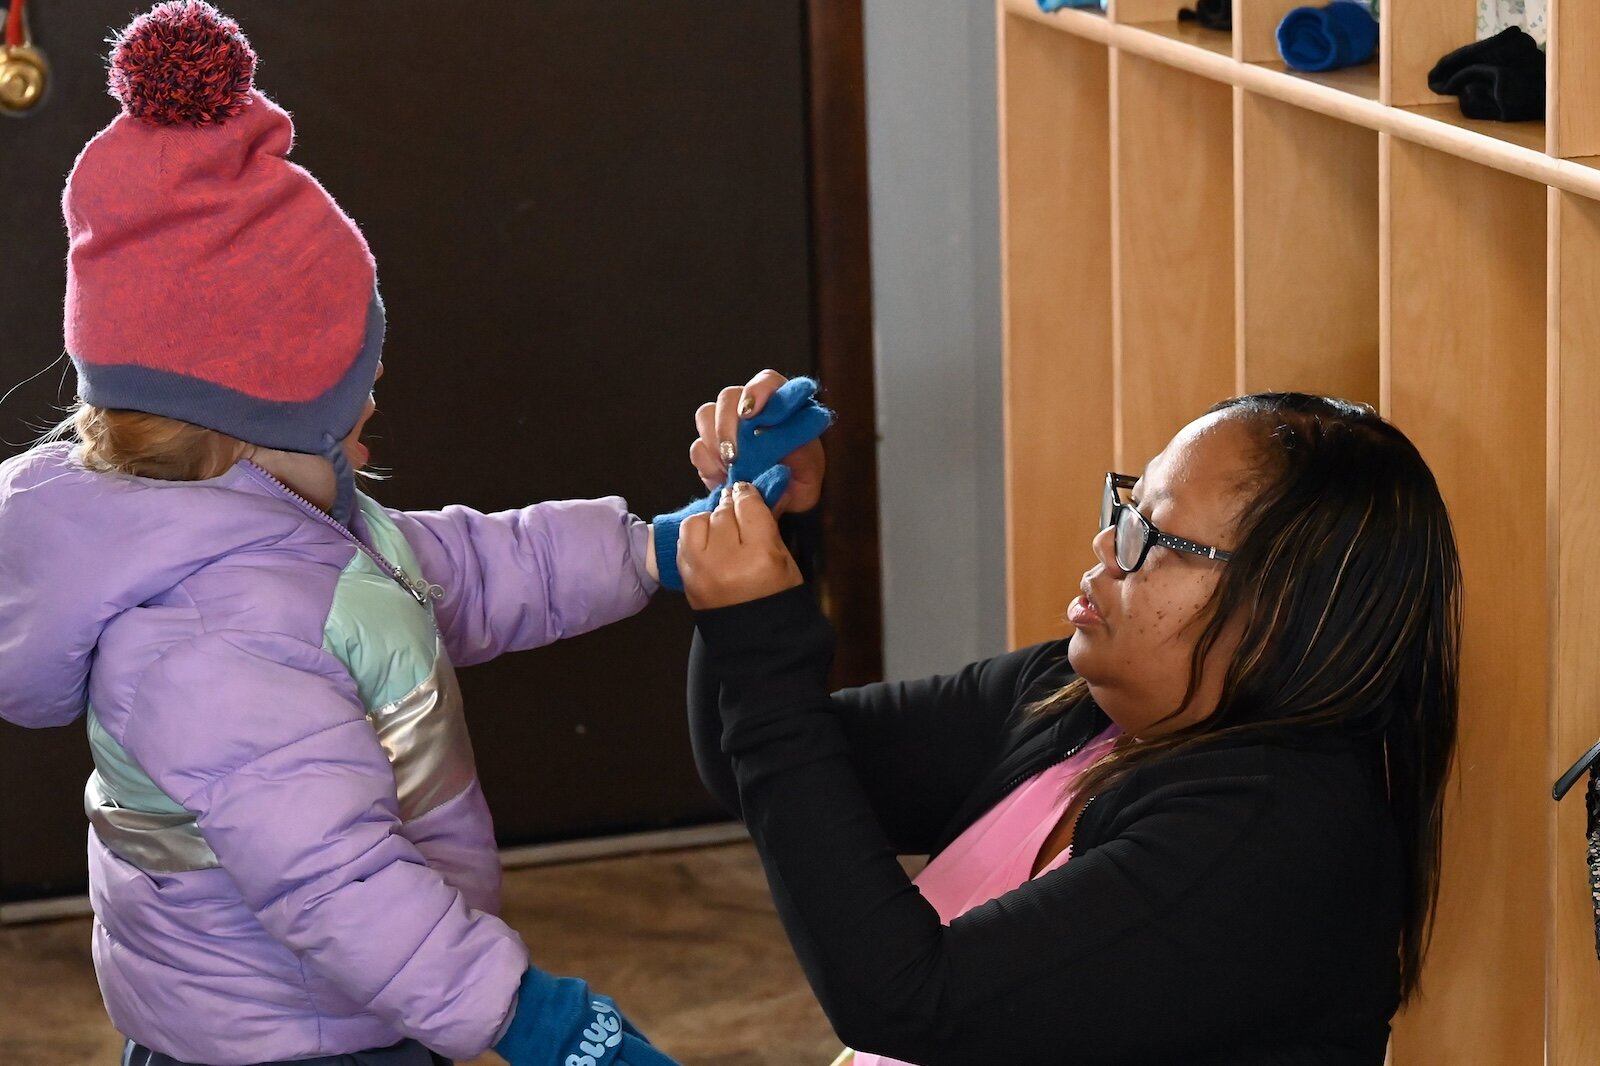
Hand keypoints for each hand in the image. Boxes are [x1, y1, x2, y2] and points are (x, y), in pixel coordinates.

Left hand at [678, 481, 803, 609]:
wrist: (755, 638)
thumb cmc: (777, 596)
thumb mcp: (783, 558)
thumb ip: (767, 524)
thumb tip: (756, 492)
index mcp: (760, 556)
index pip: (749, 507)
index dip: (749, 494)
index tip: (748, 491)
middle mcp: (727, 561)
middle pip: (723, 512)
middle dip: (731, 506)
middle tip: (737, 507)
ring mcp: (701, 570)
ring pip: (698, 521)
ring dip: (710, 519)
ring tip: (722, 527)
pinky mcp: (686, 577)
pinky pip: (684, 540)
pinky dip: (696, 535)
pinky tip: (709, 541)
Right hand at [690, 369, 825, 515]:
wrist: (780, 507)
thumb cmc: (799, 483)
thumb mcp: (810, 474)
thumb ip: (799, 458)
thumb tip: (775, 450)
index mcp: (782, 407)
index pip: (768, 381)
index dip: (756, 391)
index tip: (749, 414)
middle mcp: (752, 410)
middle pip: (728, 396)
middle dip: (726, 425)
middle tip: (734, 456)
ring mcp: (727, 425)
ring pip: (706, 415)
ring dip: (714, 443)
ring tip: (730, 469)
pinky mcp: (709, 447)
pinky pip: (698, 447)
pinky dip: (708, 464)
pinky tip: (723, 478)